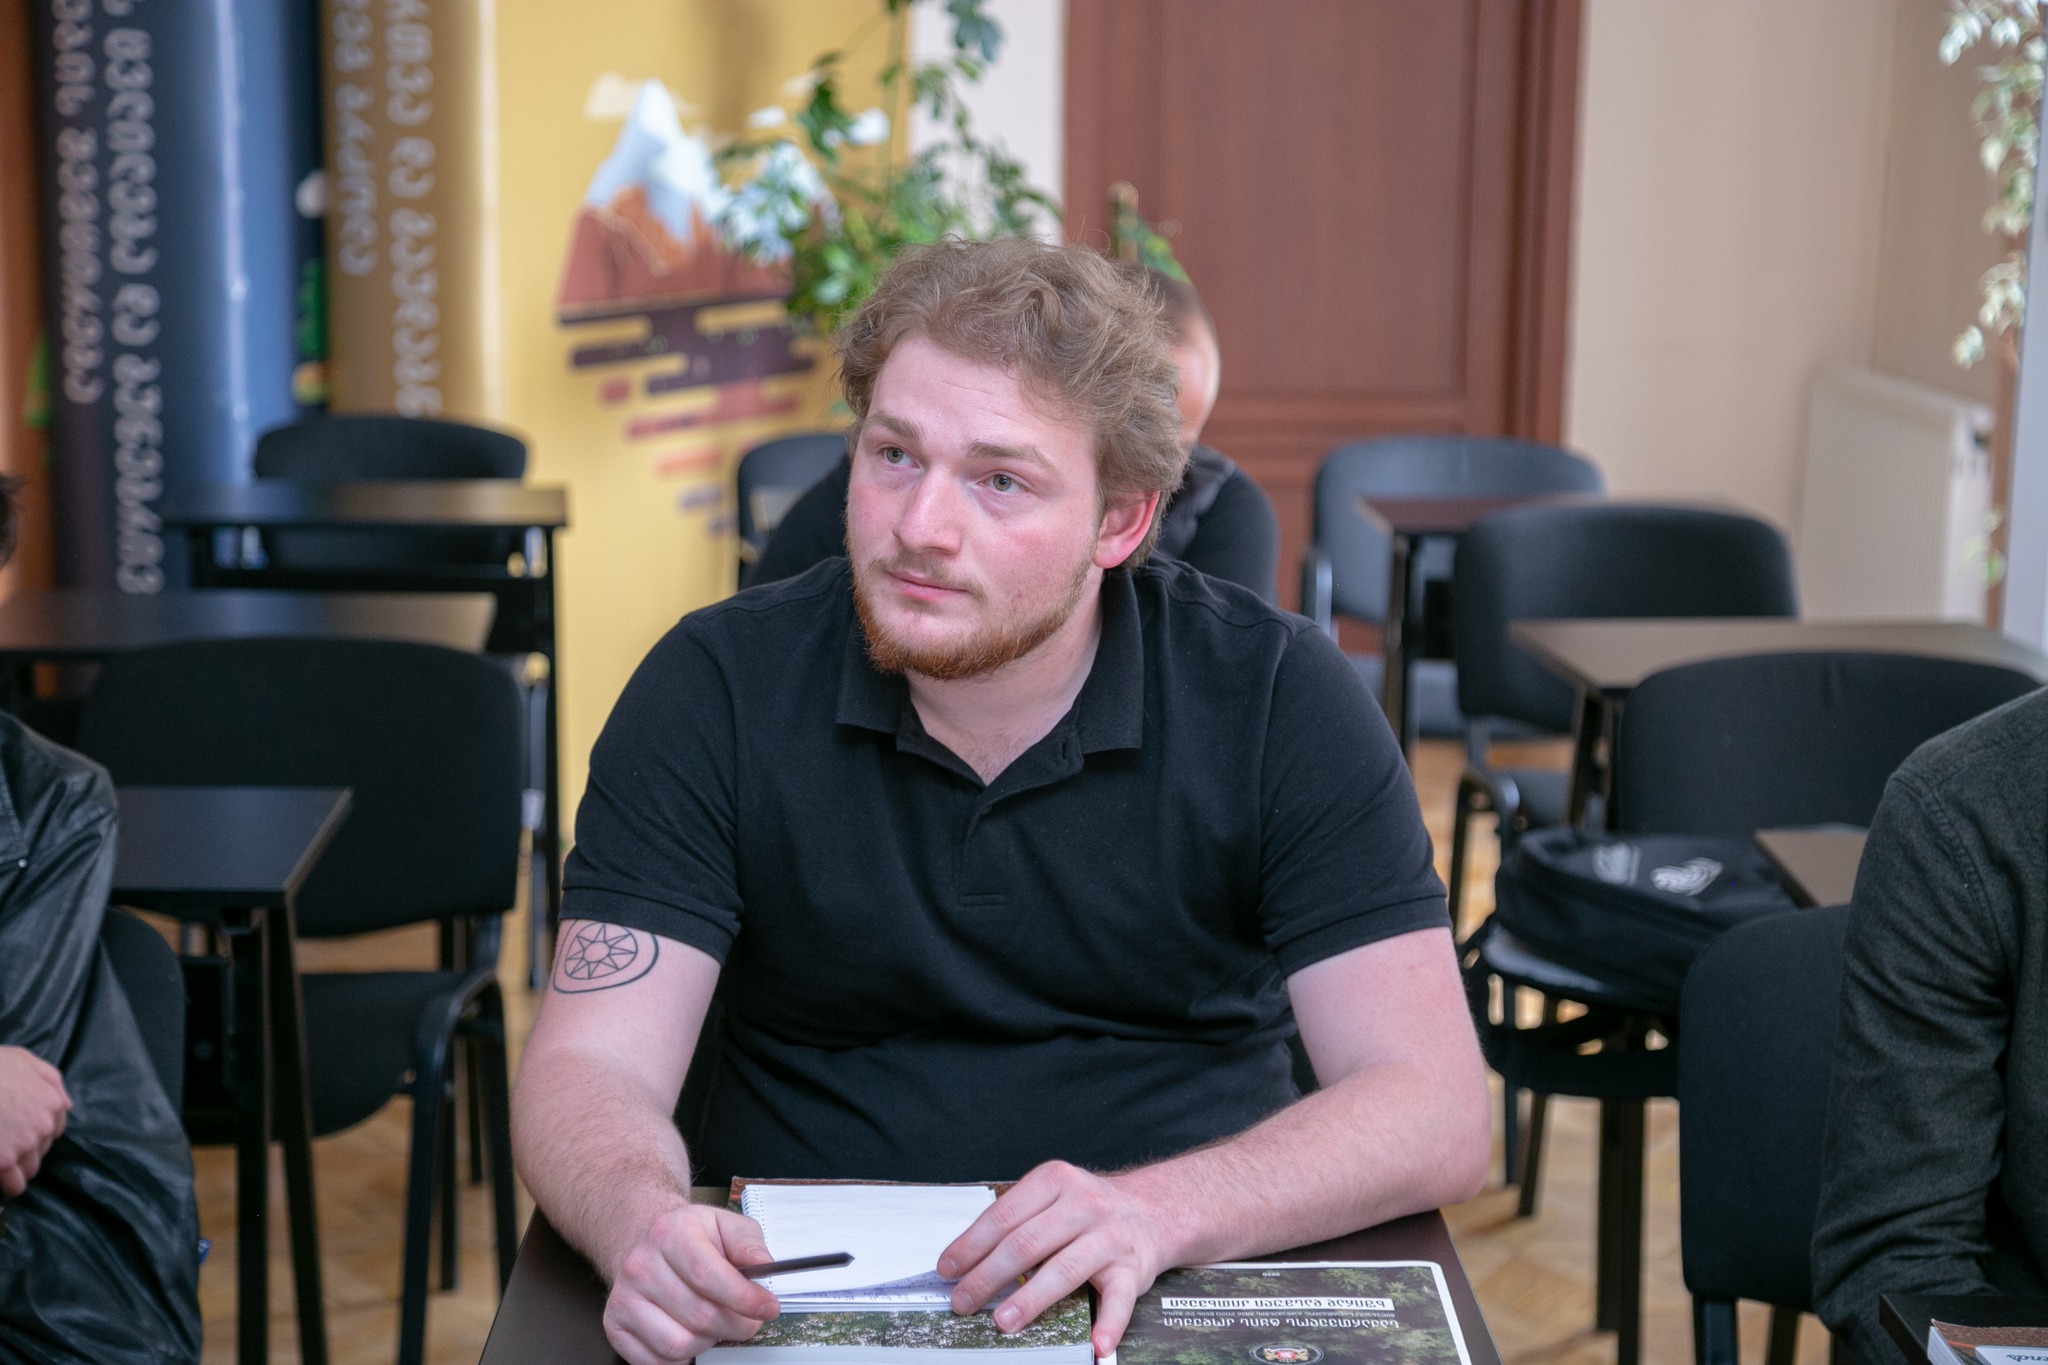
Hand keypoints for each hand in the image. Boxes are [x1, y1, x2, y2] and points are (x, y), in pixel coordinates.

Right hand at [0, 1045, 69, 1198]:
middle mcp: (43, 1128)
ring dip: (15, 1171)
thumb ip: (50, 1081)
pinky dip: (5, 1186)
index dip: (34, 1135)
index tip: (17, 1136)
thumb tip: (65, 1105)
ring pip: (28, 1172)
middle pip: (40, 1152)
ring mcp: (23, 1146)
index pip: (52, 1132)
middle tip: (3, 1147)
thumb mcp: (25, 1060)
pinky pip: (12, 1186)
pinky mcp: (3, 1162)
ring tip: (0, 1162)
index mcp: (52, 1104)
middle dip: (24, 1153)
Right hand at [603, 1202, 782, 1364]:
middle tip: (749, 1320)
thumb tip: (763, 1266)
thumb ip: (747, 1243)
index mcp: (669, 1233)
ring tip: (716, 1324)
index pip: (708, 1275)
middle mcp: (640, 1265)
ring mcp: (623, 1298)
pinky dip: (683, 1357)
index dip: (744, 1298)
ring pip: (679, 1343)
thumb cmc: (690, 1237)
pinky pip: (657, 1361)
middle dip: (736, 1325)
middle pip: (699, 1315)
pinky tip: (692, 1334)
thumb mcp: (725, 1224)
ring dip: (709, 1341)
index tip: (768, 1308)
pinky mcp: (615, 1326)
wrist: (647, 1244)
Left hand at [939, 1160, 1179, 1357]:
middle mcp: (1084, 1205)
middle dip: (989, 1276)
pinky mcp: (1133, 1269)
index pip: (1005, 1215)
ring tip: (1003, 1321)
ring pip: (1064, 1269)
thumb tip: (965, 1259)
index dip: (972, 1244)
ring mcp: (1110, 1237)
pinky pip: (1119, 1300)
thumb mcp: (1053, 1196)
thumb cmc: (1089, 1209)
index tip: (948, 1269)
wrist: (1153, 1210)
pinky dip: (1109, 1324)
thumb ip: (1017, 1220)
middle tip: (963, 1301)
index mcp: (1056, 1182)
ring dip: (1031, 1299)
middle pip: (1028, 1243)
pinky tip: (1096, 1344)